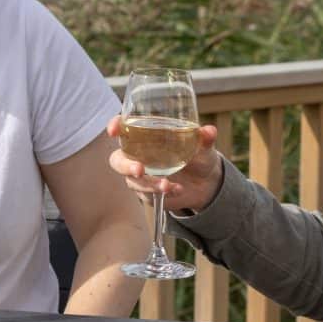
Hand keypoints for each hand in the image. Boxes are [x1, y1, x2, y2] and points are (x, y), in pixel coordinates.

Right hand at [105, 116, 224, 213]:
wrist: (205, 183)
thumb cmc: (199, 156)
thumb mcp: (204, 146)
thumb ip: (205, 138)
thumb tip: (208, 131)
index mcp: (147, 136)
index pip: (124, 128)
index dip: (115, 126)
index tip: (114, 130)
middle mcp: (138, 155)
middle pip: (118, 159)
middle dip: (125, 165)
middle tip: (139, 169)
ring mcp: (141, 175)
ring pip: (132, 181)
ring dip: (147, 184)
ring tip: (167, 185)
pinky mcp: (147, 192)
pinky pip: (146, 194)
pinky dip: (160, 192)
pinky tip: (177, 189)